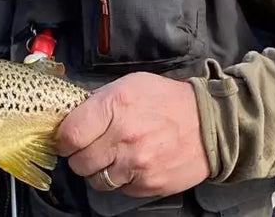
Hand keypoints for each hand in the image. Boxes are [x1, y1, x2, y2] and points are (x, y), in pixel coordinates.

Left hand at [55, 71, 211, 198]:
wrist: (210, 124)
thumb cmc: (167, 101)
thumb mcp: (131, 85)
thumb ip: (99, 100)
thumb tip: (71, 115)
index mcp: (116, 106)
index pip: (70, 135)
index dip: (64, 140)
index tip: (68, 140)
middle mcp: (124, 136)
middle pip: (79, 162)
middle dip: (80, 156)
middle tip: (91, 148)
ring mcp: (136, 164)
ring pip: (96, 180)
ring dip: (100, 171)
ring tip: (113, 157)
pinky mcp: (149, 184)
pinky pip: (120, 189)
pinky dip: (122, 180)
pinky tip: (133, 164)